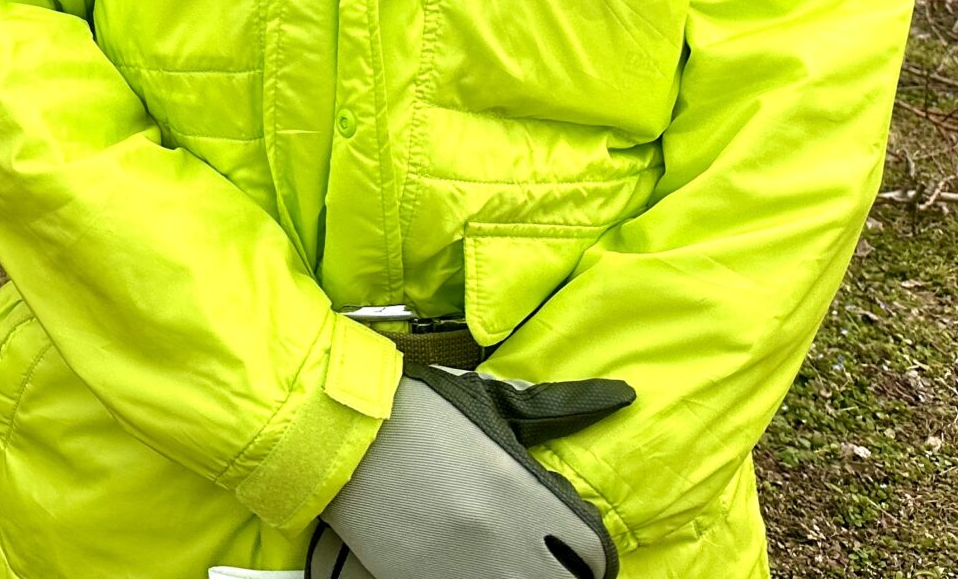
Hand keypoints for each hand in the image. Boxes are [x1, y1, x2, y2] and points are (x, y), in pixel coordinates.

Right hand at [305, 364, 633, 578]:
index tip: (578, 545)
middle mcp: (502, 541)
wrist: (341, 433)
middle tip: (547, 558)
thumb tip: (616, 396)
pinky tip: (476, 566)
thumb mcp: (489, 401)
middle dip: (562, 572)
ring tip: (509, 562)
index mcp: (524, 494)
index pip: (592, 553)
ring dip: (522, 575)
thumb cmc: (418, 412)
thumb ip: (555, 408)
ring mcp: (464, 570)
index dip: (591, 554)